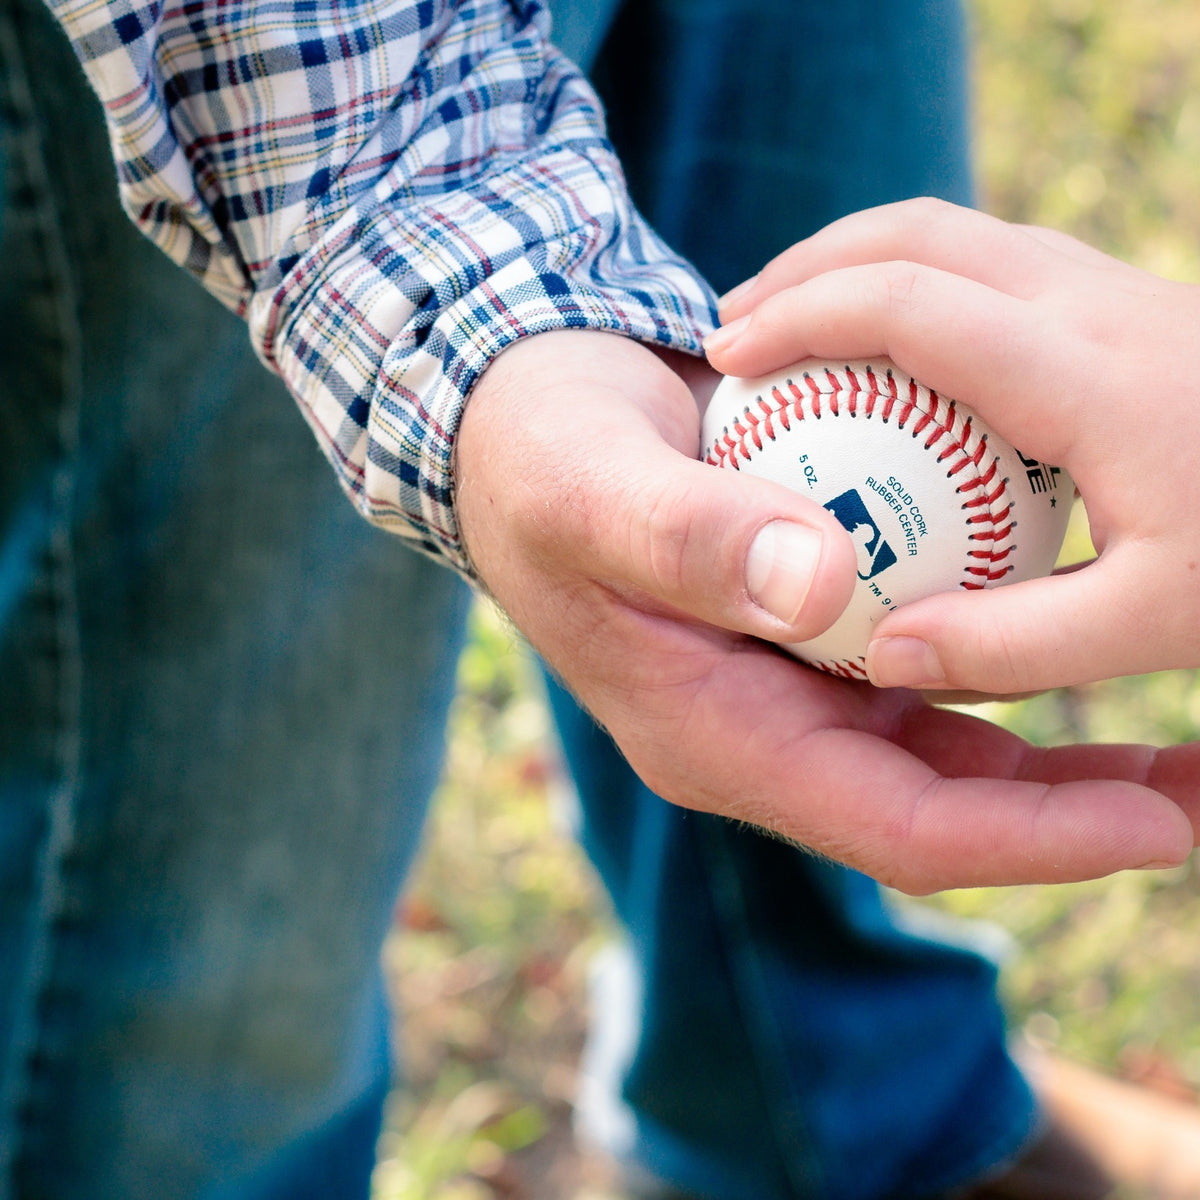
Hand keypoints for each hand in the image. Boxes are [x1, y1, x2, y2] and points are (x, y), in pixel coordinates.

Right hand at [454, 328, 1199, 891]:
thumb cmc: (542, 460)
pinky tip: (1066, 619)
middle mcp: (757, 729)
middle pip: (936, 800)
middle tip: (1199, 786)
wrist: (517, 428)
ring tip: (1174, 735)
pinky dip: (995, 649)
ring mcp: (781, 681)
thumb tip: (818, 587)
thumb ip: (687, 537)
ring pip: (940, 739)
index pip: (891, 823)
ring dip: (1055, 746)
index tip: (1157, 826)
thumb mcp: (593, 488)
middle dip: (1070, 811)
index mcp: (710, 737)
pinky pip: (917, 663)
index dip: (1027, 838)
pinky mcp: (801, 627)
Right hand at [707, 197, 1199, 695]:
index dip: (802, 317)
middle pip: (919, 235)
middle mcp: (1095, 305)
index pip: (909, 304)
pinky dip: (909, 289)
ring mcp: (1114, 292)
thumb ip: (1011, 645)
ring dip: (855, 267)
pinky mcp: (1124, 305)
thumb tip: (886, 654)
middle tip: (734, 334)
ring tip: (786, 332)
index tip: (732, 356)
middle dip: (808, 268)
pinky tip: (887, 363)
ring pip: (955, 235)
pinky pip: (989, 266)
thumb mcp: (1160, 622)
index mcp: (1089, 372)